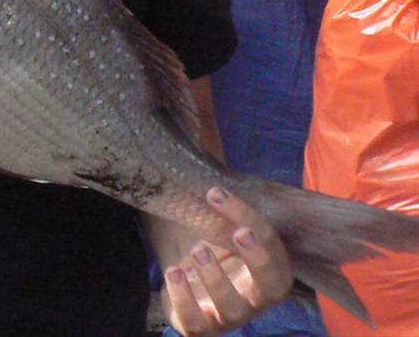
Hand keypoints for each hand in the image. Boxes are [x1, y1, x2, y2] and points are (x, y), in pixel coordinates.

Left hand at [161, 187, 292, 335]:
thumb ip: (226, 199)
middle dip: (258, 258)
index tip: (218, 193)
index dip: (255, 223)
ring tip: (197, 251)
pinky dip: (184, 300)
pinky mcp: (200, 326)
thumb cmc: (208, 241)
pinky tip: (173, 273)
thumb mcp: (220, 221)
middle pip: (273, 285)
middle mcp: (255, 296)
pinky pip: (196, 323)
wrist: (183, 274)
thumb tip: (204, 133)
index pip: (276, 249)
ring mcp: (228, 315)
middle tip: (237, 232)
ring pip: (233, 309)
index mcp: (268, 268)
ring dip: (216, 278)